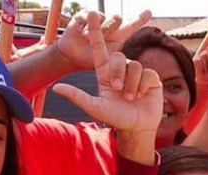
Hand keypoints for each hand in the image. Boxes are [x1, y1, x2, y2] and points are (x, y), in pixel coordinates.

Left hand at [52, 12, 162, 136]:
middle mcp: (121, 70)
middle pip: (120, 57)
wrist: (137, 128)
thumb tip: (56, 88)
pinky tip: (142, 96)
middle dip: (119, 74)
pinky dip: (143, 86)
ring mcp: (136, 73)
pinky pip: (148, 73)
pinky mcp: (151, 78)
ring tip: (131, 99)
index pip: (100, 48)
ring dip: (131, 85)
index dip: (96, 31)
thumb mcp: (94, 107)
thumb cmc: (115, 118)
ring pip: (135, 66)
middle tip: (119, 92)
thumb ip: (77, 96)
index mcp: (106, 73)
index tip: (92, 14)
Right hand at [53, 10, 150, 71]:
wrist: (68, 57)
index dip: (139, 19)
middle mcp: (107, 28)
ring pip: (104, 16)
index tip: (149, 12)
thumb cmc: (88, 62)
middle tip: (104, 36)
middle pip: (117, 18)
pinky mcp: (81, 18)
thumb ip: (119, 70)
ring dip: (99, 25)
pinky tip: (79, 30)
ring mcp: (95, 22)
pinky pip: (86, 13)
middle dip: (111, 26)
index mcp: (116, 38)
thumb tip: (133, 71)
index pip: (130, 27)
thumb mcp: (105, 68)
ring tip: (87, 36)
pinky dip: (83, 21)